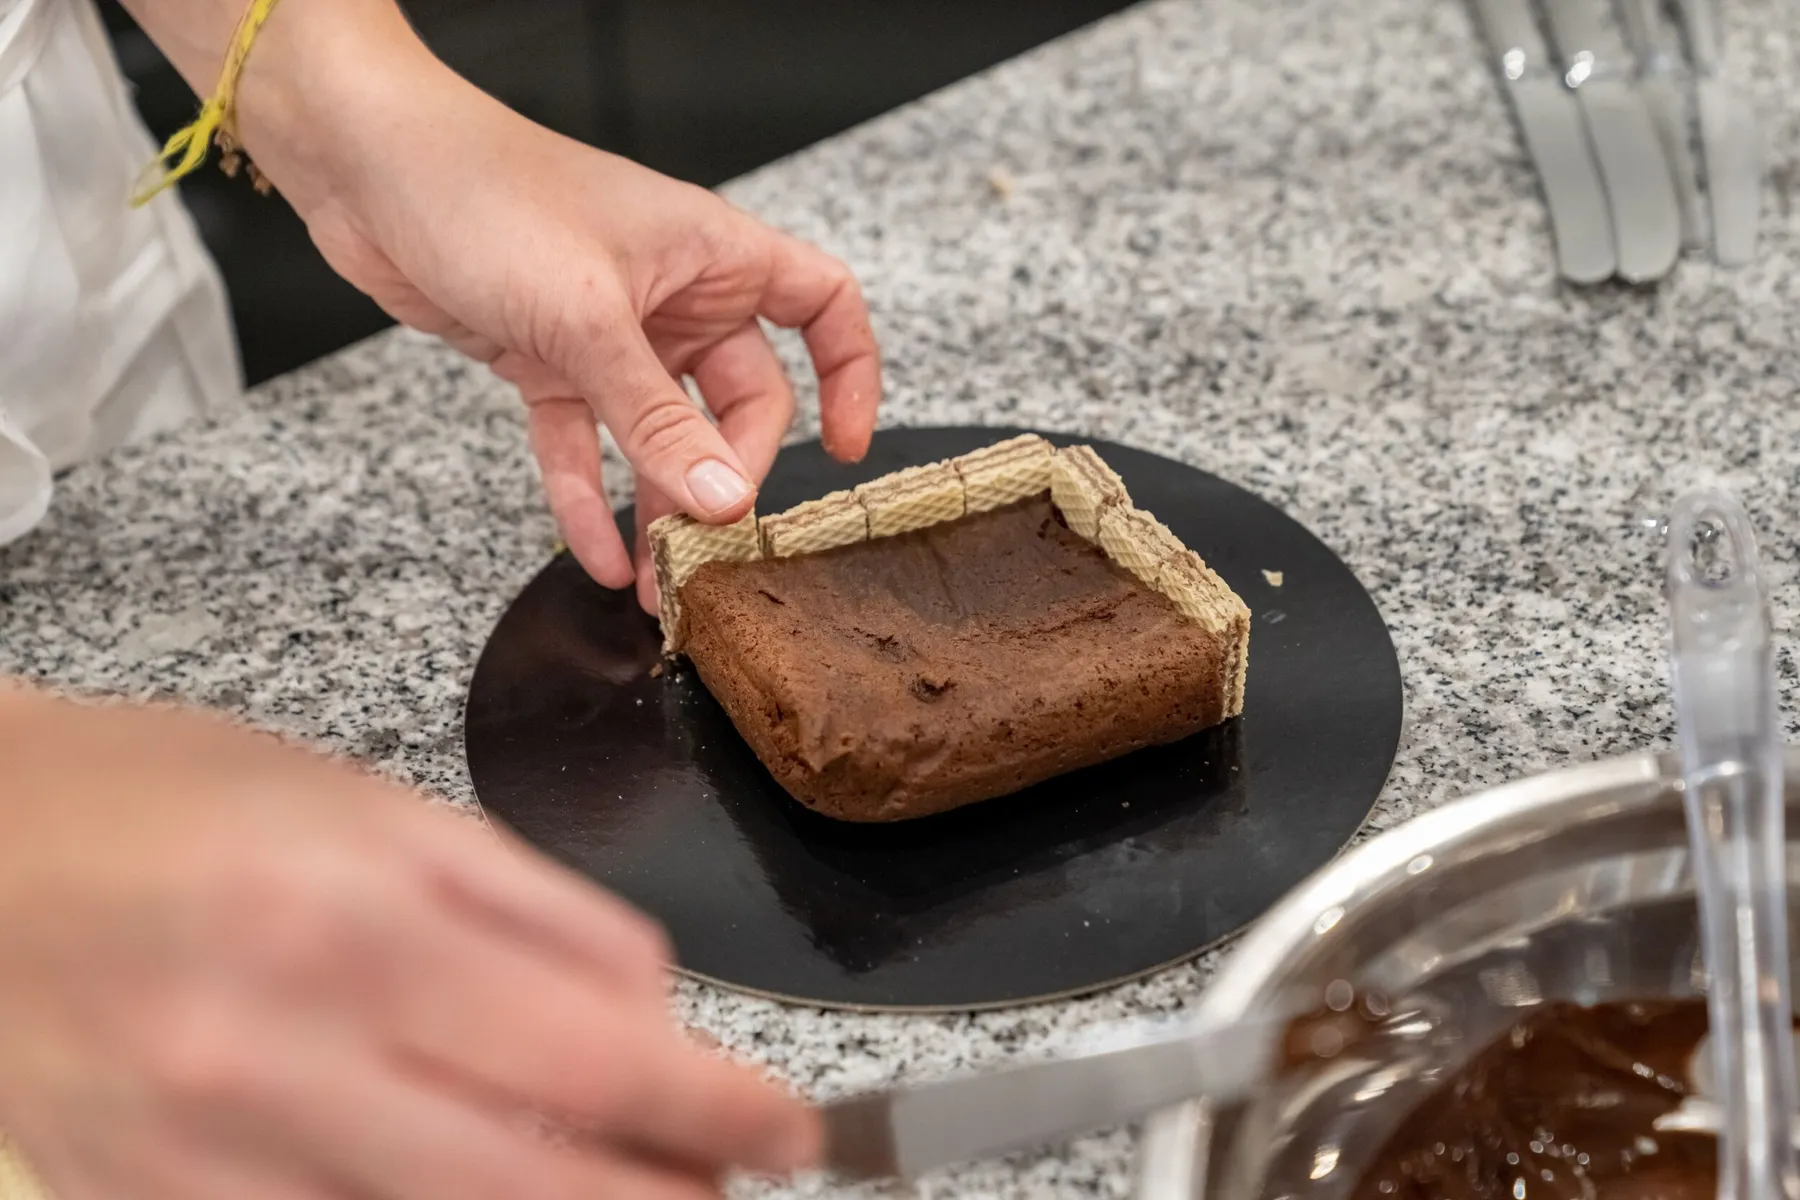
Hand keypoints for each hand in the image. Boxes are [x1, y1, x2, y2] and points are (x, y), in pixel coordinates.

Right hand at [0, 686, 818, 1198]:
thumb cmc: (175, 799)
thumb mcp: (374, 806)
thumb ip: (530, 908)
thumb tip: (654, 1007)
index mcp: (359, 914)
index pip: (596, 1049)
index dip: (717, 1106)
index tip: (787, 1132)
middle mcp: (281, 1047)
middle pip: (538, 1185)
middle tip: (727, 1188)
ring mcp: (206, 1152)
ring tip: (628, 1194)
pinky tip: (477, 1196)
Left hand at [222, 4, 881, 612]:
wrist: (369, 169)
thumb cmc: (487, 193)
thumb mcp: (589, 320)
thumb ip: (658, 419)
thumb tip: (724, 497)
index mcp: (713, 255)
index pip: (822, 307)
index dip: (849, 374)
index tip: (847, 448)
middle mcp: (674, 295)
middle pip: (743, 399)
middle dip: (730, 472)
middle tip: (714, 537)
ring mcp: (613, 332)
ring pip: (663, 434)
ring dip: (662, 506)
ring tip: (660, 581)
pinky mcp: (550, 360)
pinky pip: (588, 444)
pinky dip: (590, 498)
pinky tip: (596, 556)